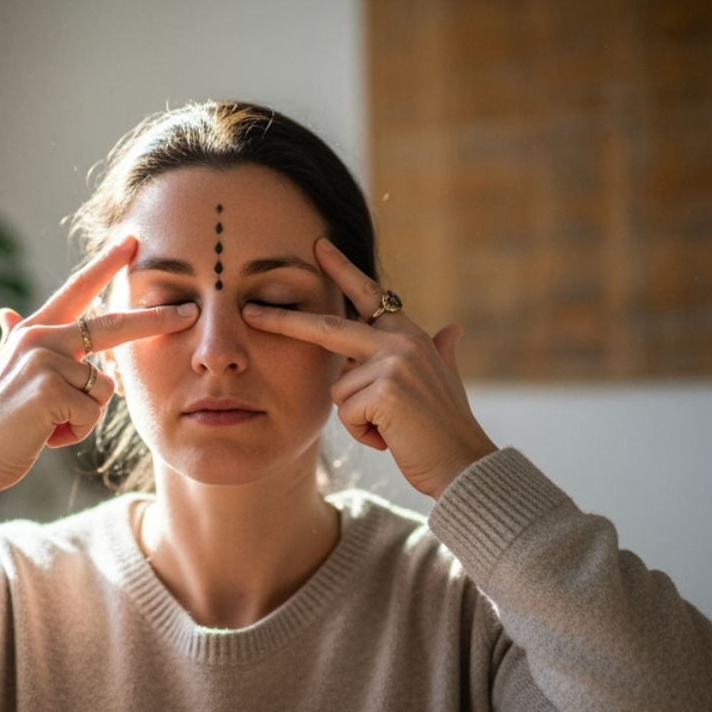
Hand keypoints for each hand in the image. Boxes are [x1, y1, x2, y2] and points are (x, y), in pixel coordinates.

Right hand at [0, 236, 197, 520]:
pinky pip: (93, 411)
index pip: (77, 288)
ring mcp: (45, 362)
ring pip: (104, 386)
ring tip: (50, 423)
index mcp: (33, 330)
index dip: (105, 264)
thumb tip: (5, 312)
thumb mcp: (5, 370)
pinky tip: (46, 433)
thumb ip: (13, 339)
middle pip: (111, 325)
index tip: (131, 242)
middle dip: (155, 320)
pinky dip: (77, 430)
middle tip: (190, 313)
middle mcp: (39, 338)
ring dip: (84, 414)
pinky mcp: (51, 390)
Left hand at [242, 238, 495, 498]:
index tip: (318, 246)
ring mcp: (393, 362)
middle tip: (249, 312)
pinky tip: (390, 437)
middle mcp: (400, 341)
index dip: (343, 269)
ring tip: (390, 428)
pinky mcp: (385, 390)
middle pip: (327, 328)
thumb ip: (441, 352)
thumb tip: (452, 329)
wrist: (463, 464)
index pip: (370, 295)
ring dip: (356, 417)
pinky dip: (363, 433)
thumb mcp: (445, 381)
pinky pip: (346, 413)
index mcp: (409, 335)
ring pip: (336, 389)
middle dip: (283, 322)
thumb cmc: (446, 427)